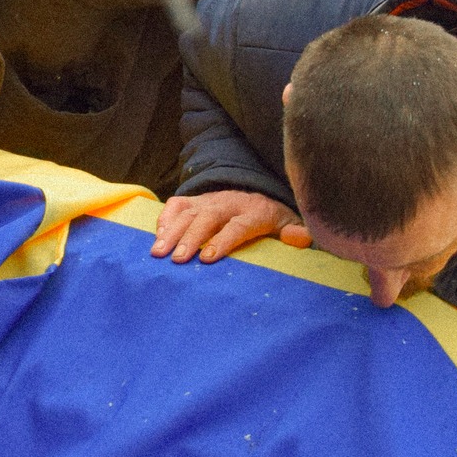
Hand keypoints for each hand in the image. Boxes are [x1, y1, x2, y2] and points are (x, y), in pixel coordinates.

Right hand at [150, 190, 309, 264]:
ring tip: (158, 252)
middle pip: (208, 217)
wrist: (256, 197)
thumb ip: (295, 233)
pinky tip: (157, 236)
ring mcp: (209, 200)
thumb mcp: (289, 225)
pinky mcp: (195, 200)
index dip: (222, 241)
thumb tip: (300, 239)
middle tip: (177, 259)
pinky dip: (165, 218)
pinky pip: (177, 204)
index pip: (238, 225)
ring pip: (188, 211)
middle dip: (191, 238)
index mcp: (254, 212)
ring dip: (172, 231)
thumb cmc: (271, 221)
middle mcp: (229, 202)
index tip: (207, 258)